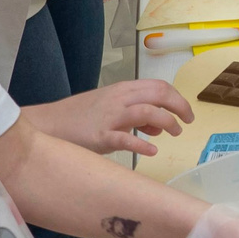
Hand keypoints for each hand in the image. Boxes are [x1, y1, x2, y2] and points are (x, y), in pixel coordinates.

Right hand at [21, 79, 193, 157]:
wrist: (49, 124)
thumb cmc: (81, 117)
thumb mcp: (111, 108)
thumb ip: (136, 113)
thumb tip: (159, 125)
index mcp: (123, 90)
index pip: (159, 86)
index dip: (178, 97)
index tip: (186, 111)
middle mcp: (119, 99)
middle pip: (159, 94)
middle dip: (180, 106)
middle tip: (188, 121)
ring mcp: (110, 117)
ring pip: (147, 112)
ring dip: (167, 122)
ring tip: (174, 133)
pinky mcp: (100, 136)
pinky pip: (125, 138)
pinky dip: (142, 144)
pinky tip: (152, 151)